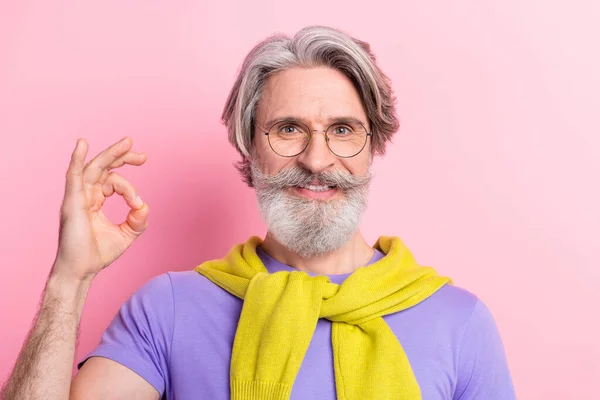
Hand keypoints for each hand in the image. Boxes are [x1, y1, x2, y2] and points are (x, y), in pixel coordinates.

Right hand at [52, 137, 148, 281]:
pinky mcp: (72, 202)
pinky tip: (82, 144)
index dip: (130, 189)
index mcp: (95, 200)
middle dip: (123, 157)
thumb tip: (144, 206)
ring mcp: (77, 197)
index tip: (138, 204)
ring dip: (111, 154)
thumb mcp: (127, 234)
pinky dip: (77, 159)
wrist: (82, 271)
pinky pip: (73, 176)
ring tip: (127, 142)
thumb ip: (138, 219)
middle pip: (103, 167)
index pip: (113, 181)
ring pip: (94, 168)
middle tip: (142, 156)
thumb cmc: (98, 253)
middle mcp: (85, 194)